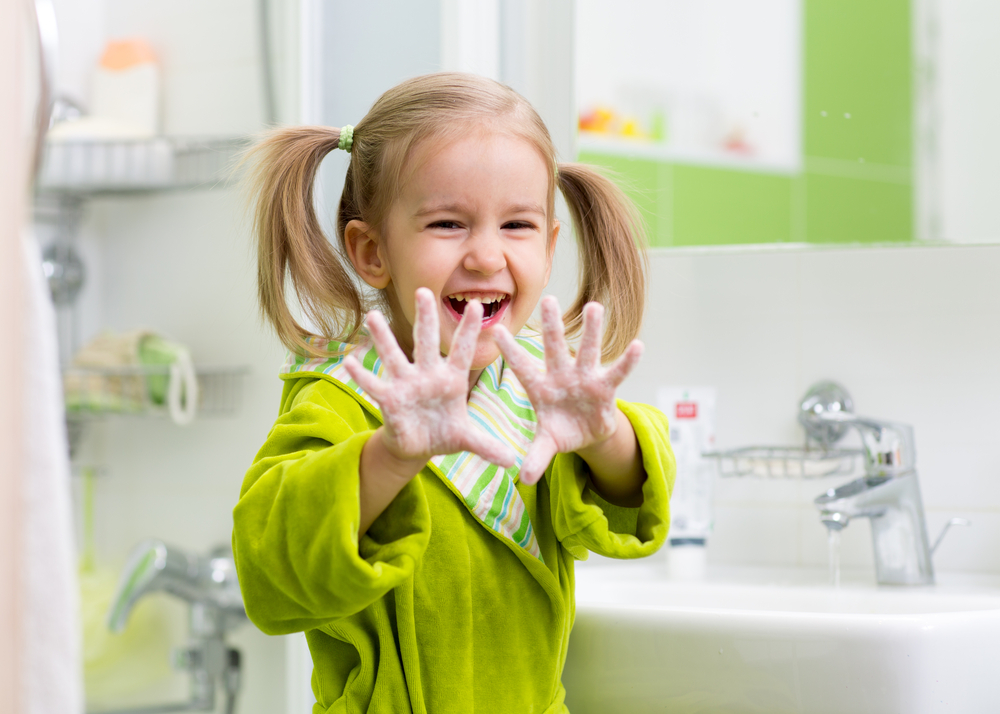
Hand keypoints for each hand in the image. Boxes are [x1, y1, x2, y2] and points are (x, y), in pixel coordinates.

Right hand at [343, 287, 515, 468]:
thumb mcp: (466, 440)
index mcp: (451, 380)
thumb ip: (486, 446)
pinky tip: (350, 361)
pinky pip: (374, 385)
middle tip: (423, 291)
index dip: (468, 330)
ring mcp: (406, 385)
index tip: (475, 306)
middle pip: (425, 342)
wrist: (418, 447)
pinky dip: (362, 375)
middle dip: (425, 318)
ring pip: (394, 357)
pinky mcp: (388, 399)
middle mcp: (427, 375)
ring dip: (383, 338)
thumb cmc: (444, 434)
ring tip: (372, 317)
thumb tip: (512, 462)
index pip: (461, 350)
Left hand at [492, 296, 642, 484]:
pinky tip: (638, 345)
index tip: (495, 330)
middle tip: (548, 298)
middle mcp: (561, 376)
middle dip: (551, 326)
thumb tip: (522, 479)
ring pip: (588, 351)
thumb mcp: (546, 444)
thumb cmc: (560, 431)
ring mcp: (584, 379)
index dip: (509, 351)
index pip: (521, 367)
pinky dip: (627, 361)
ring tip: (594, 307)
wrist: (585, 434)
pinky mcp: (606, 388)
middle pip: (555, 348)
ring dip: (592, 331)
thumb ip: (536, 457)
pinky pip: (617, 372)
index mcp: (540, 387)